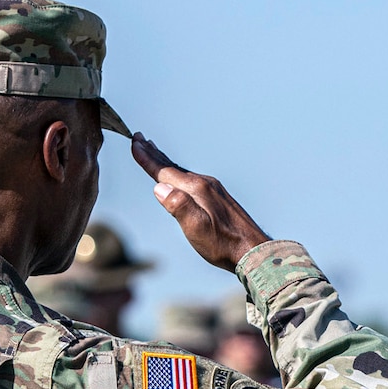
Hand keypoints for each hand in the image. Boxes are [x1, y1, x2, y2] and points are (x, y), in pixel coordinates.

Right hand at [131, 133, 271, 270]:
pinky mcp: (219, 198)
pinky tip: (179, 178)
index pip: (165, 171)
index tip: (134, 144)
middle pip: (173, 167)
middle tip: (140, 138)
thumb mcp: (196, 228)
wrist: (253, 251)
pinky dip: (179, 174)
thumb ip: (178, 206)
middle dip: (154, 154)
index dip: (147, 159)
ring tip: (154, 152)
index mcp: (197, 189)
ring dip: (166, 162)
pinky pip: (192, 180)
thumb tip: (160, 187)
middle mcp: (205, 184)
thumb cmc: (223, 244)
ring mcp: (214, 189)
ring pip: (183, 172)